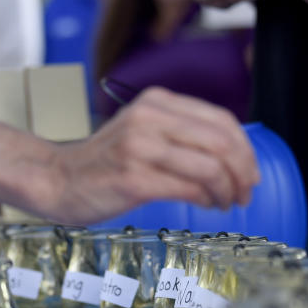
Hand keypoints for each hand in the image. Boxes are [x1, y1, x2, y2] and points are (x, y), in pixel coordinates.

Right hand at [47, 87, 259, 223]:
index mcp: (156, 102)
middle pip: (221, 142)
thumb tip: (234, 156)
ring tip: (226, 203)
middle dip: (243, 172)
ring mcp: (140, 147)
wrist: (57, 180)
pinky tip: (206, 206)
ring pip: (210, 167)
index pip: (221, 120)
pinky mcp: (133, 179)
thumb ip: (181, 134)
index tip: (250, 172)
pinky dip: (207, 199)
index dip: (245, 149)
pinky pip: (189, 188)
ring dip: (227, 190)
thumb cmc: (104, 164)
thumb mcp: (143, 132)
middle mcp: (149, 118)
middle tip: (246, 193)